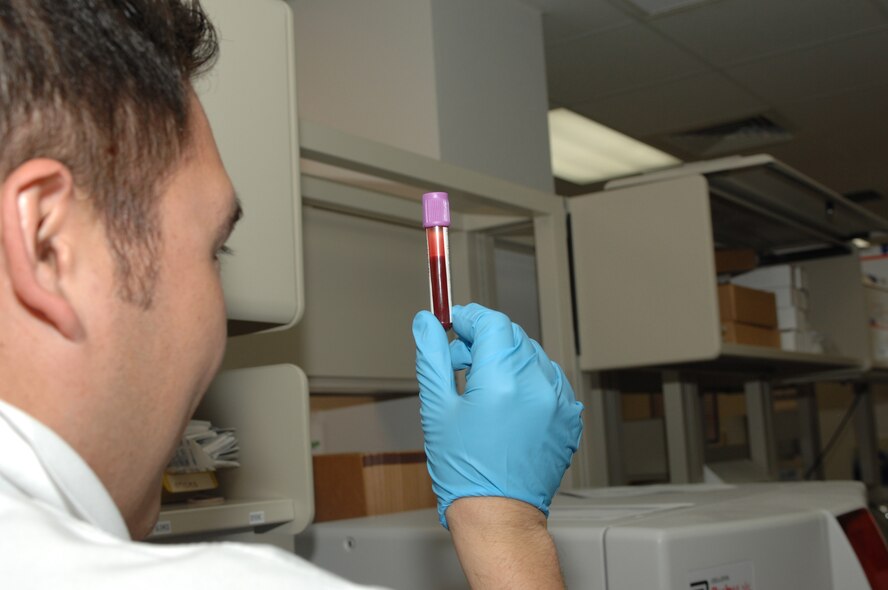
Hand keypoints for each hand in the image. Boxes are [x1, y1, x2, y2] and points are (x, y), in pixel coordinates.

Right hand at [413, 303, 583, 527]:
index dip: (470, 319)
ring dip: (506, 360)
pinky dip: (527, 381)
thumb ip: (432, 357)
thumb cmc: (465, 471)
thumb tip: (426, 323)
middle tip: (460, 363)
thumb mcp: (437, 409)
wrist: (499, 515)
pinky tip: (507, 404)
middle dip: (484, 340)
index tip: (454, 326)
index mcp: (503, 380)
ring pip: (531, 356)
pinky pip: (548, 380)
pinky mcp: (568, 417)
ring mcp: (558, 402)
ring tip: (483, 389)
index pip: (492, 322)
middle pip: (512, 336)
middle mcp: (537, 386)